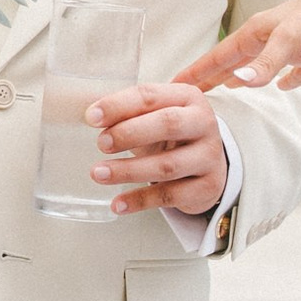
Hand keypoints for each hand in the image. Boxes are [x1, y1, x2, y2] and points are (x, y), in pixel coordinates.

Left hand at [89, 77, 230, 220]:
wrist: (208, 164)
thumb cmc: (174, 135)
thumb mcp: (156, 116)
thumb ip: (129, 112)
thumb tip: (91, 116)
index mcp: (188, 97)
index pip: (151, 96)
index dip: (119, 105)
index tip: (92, 117)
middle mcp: (204, 123)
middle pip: (167, 124)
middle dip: (129, 133)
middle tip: (101, 144)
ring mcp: (209, 157)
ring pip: (167, 165)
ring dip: (128, 170)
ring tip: (99, 173)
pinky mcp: (208, 186)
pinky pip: (170, 195)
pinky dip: (140, 200)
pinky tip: (117, 204)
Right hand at [185, 0, 300, 94]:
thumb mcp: (292, 38)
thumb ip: (266, 62)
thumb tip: (237, 82)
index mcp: (257, 34)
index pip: (218, 58)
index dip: (197, 73)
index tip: (174, 86)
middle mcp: (269, 40)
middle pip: (232, 63)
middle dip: (210, 78)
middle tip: (189, 96)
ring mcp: (291, 48)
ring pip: (257, 68)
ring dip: (240, 80)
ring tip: (223, 92)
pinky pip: (294, 72)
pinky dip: (285, 81)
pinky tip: (281, 88)